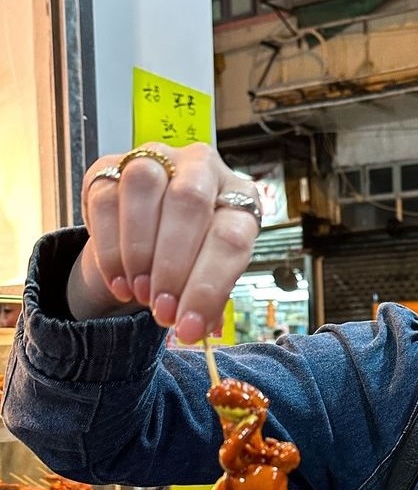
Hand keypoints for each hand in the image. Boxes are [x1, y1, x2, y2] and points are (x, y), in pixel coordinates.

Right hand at [72, 142, 261, 343]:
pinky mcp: (112, 164)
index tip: (189, 329)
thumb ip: (208, 299)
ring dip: (139, 250)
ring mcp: (158, 158)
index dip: (208, 287)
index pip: (232, 237)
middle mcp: (203, 167)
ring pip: (144, 186)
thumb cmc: (197, 254)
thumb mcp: (211, 273)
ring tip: (140, 293)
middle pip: (189, 203)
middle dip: (172, 266)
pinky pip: (105, 197)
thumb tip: (196, 331)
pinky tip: (119, 281)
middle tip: (161, 310)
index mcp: (240, 197)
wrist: (156, 227)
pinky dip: (109, 247)